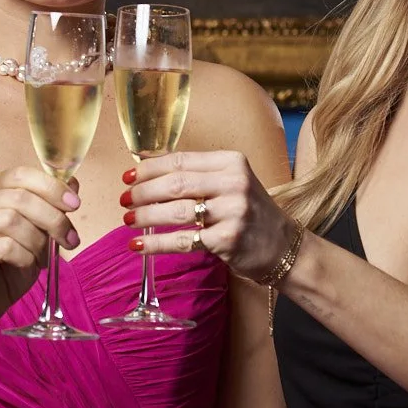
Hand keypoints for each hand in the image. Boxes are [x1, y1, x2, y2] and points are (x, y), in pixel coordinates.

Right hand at [0, 168, 79, 340]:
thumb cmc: (10, 265)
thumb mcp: (38, 232)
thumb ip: (51, 207)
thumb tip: (73, 183)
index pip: (20, 174)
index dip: (51, 187)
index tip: (74, 204)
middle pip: (18, 196)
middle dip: (53, 218)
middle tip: (70, 239)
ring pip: (10, 219)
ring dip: (37, 240)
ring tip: (43, 257)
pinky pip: (4, 246)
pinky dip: (24, 256)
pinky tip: (26, 265)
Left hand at [124, 151, 296, 281]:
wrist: (283, 247)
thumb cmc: (249, 213)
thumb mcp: (232, 183)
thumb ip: (199, 175)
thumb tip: (147, 171)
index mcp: (232, 162)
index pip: (180, 160)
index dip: (149, 168)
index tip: (128, 176)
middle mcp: (234, 183)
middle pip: (175, 184)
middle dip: (143, 192)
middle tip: (124, 200)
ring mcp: (232, 212)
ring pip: (176, 211)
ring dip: (145, 215)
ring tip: (128, 220)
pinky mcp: (227, 240)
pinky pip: (182, 240)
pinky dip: (156, 243)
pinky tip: (138, 244)